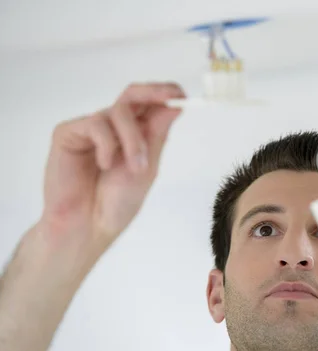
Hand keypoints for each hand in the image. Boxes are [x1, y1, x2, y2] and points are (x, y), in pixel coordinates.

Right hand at [41, 82, 184, 248]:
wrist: (89, 226)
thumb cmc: (116, 203)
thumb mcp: (147, 167)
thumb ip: (156, 135)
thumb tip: (174, 106)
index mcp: (134, 135)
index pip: (150, 105)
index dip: (165, 95)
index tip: (183, 95)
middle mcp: (113, 128)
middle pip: (133, 95)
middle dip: (154, 92)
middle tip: (173, 96)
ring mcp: (90, 129)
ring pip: (119, 112)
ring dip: (134, 140)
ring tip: (136, 168)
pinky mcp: (68, 133)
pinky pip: (96, 124)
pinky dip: (108, 145)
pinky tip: (103, 166)